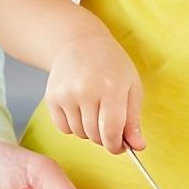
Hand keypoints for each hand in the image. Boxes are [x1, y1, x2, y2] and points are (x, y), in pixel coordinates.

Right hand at [45, 33, 144, 152]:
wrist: (80, 42)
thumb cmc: (111, 64)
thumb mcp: (132, 88)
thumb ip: (134, 120)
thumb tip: (137, 147)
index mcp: (111, 88)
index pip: (111, 131)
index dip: (116, 145)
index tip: (119, 145)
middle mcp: (85, 91)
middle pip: (95, 135)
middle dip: (104, 138)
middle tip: (109, 126)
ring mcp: (66, 94)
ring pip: (79, 133)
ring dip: (89, 132)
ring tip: (94, 113)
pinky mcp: (51, 97)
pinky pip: (63, 128)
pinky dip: (73, 127)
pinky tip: (80, 111)